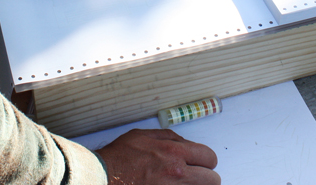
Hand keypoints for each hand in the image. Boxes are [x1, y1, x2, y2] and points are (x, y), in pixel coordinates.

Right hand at [96, 129, 219, 184]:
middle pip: (212, 180)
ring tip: (182, 182)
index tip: (200, 163)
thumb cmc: (119, 158)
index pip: (209, 157)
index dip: (206, 160)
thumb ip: (169, 137)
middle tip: (195, 176)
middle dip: (205, 177)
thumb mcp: (144, 135)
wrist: (103, 176)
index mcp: (174, 153)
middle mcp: (177, 174)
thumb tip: (185, 143)